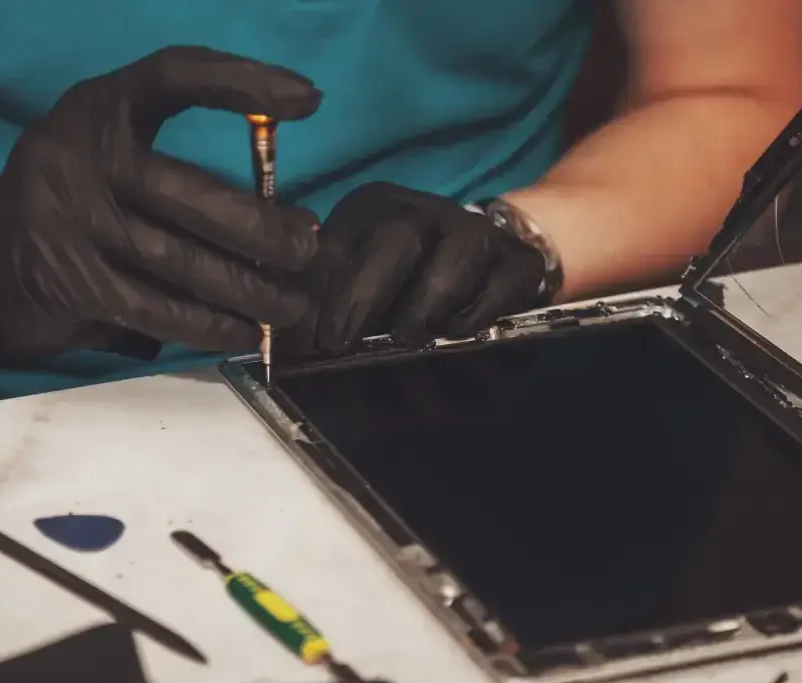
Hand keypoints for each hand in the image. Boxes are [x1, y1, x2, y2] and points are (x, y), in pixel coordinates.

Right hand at [0, 47, 321, 374]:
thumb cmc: (74, 214)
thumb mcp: (109, 165)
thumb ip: (175, 174)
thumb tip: (286, 220)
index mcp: (95, 110)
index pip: (173, 75)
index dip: (241, 83)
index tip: (305, 99)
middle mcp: (77, 155)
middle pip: (194, 193)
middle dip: (265, 230)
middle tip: (307, 250)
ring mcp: (68, 221)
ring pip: (184, 262)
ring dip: (250, 291)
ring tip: (290, 305)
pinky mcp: (68, 283)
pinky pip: (159, 309)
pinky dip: (210, 325)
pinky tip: (243, 334)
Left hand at [283, 182, 546, 356]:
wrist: (479, 265)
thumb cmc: (397, 287)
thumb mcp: (348, 287)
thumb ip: (319, 308)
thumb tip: (284, 353)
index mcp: (370, 211)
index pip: (341, 242)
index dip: (326, 292)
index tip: (318, 343)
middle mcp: (422, 211)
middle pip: (400, 234)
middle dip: (366, 293)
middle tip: (345, 345)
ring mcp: (475, 232)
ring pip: (462, 250)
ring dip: (430, 301)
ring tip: (409, 338)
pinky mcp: (517, 260)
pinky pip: (507, 280)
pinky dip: (483, 310)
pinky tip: (459, 334)